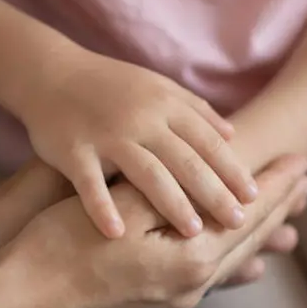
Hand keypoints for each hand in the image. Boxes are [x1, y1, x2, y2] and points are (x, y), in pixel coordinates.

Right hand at [0, 155, 306, 307]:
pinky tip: (249, 266)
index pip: (250, 214)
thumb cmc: (60, 247)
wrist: (22, 301)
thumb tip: (220, 189)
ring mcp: (175, 301)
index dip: (277, 185)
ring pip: (234, 261)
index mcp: (191, 257)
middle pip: (249, 238)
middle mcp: (193, 285)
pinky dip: (232, 264)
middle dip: (279, 208)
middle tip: (306, 182)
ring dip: (262, 235)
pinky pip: (206, 280)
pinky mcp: (155, 307)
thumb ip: (173, 200)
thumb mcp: (120, 211)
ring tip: (289, 222)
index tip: (303, 162)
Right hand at [21, 53, 256, 238]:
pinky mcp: (72, 149)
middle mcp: (140, 119)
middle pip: (186, 160)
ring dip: (171, 202)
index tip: (255, 195)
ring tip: (195, 232)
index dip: (233, 168)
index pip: (208, 141)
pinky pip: (88, 183)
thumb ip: (194, 110)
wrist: (51, 74)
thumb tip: (233, 133)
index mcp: (164, 105)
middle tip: (238, 220)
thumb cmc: (111, 87)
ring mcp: (106, 134)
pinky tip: (117, 233)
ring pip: (146, 172)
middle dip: (214, 191)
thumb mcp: (157, 88)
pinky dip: (101, 207)